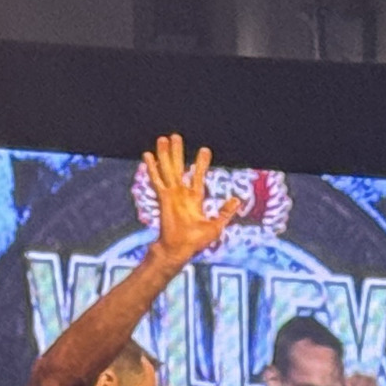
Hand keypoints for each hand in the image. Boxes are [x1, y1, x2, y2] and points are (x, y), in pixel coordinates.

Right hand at [143, 134, 240, 264]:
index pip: (197, 176)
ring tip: (162, 138)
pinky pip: (157, 179)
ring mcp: (171, 194)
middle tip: (175, 136)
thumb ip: (225, 212)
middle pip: (178, 167)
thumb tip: (237, 199)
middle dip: (177, 152)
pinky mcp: (164, 197)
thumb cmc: (196, 242)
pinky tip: (147, 155)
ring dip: (165, 154)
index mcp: (194, 199)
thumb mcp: (216, 226)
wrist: (179, 249)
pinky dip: (152, 167)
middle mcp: (180, 194)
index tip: (204, 150)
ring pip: (167, 169)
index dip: (201, 163)